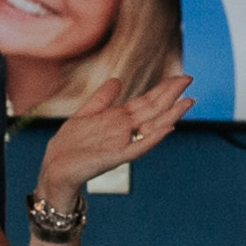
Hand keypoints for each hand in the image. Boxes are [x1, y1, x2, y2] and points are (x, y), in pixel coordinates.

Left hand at [38, 66, 196, 203]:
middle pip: (153, 109)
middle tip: (189, 79)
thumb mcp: (85, 115)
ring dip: (171, 114)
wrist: (56, 168)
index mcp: (119, 118)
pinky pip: (139, 146)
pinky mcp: (116, 156)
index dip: (163, 89)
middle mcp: (125, 129)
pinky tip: (167, 128)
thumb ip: (102, 98)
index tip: (180, 77)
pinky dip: (153, 138)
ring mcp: (123, 142)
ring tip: (187, 102)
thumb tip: (116, 80)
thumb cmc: (69, 146)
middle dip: (171, 94)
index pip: (147, 101)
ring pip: (152, 126)